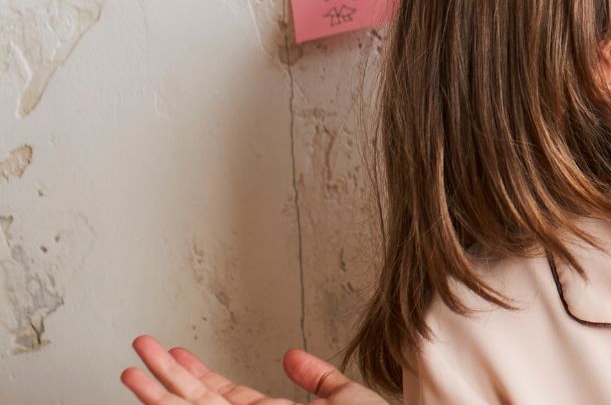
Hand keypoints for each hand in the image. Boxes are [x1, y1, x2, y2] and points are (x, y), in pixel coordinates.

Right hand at [120, 334, 386, 404]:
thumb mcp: (345, 400)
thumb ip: (319, 378)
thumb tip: (291, 356)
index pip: (225, 395)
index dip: (198, 372)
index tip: (177, 352)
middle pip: (197, 401)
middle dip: (167, 375)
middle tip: (141, 346)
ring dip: (156, 394)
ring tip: (130, 369)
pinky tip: (150, 399)